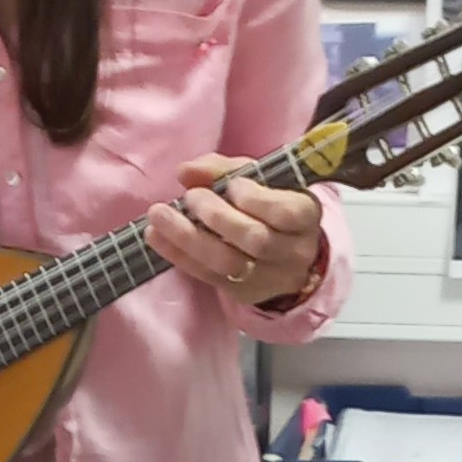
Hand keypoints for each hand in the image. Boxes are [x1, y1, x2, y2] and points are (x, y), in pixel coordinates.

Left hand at [146, 157, 324, 308]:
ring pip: (229, 263)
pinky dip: (179, 255)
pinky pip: (209, 276)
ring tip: (159, 215)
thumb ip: (225, 169)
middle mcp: (293, 251)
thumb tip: (185, 171)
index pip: (285, 213)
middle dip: (217, 217)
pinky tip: (155, 237)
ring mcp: (269, 277)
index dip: (255, 199)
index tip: (231, 185)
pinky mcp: (244, 292)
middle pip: (256, 240)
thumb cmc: (271, 205)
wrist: (287, 254)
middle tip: (191, 197)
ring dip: (189, 238)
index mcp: (306, 215)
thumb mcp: (260, 180)